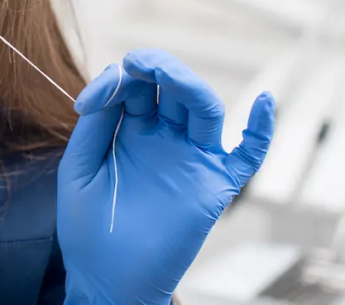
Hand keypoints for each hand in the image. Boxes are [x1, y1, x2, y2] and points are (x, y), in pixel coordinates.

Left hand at [57, 49, 274, 303]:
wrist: (105, 280)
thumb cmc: (88, 227)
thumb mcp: (79, 169)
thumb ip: (94, 127)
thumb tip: (108, 80)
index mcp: (130, 131)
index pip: (133, 87)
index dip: (114, 81)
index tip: (88, 102)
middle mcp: (164, 138)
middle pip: (173, 88)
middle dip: (156, 67)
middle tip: (136, 63)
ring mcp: (191, 159)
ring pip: (204, 108)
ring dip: (188, 84)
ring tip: (165, 72)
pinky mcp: (214, 186)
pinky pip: (248, 155)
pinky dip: (262, 130)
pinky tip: (265, 103)